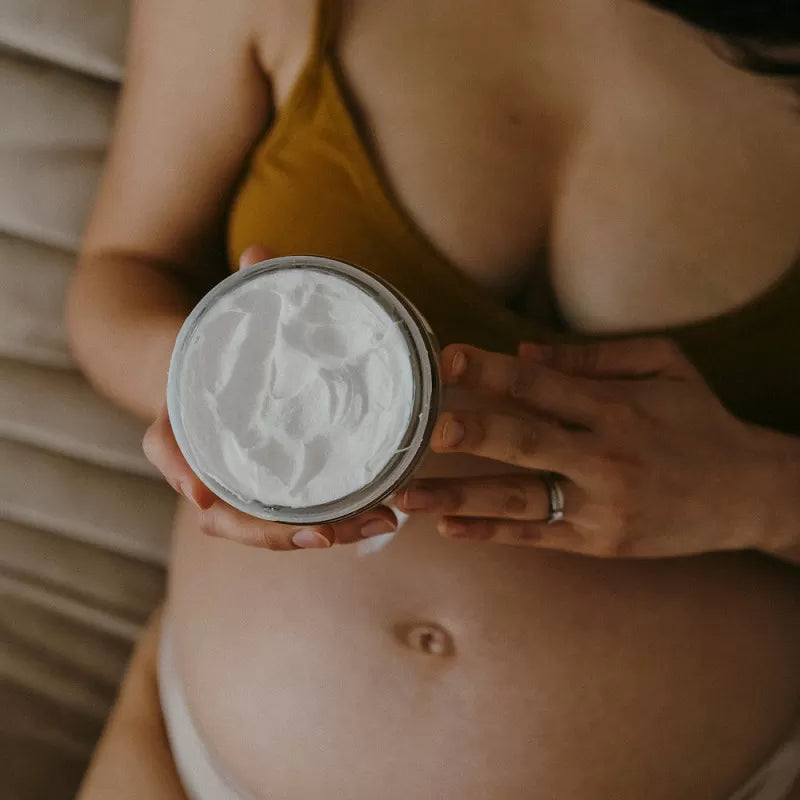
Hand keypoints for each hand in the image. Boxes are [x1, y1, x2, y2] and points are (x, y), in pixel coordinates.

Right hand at [142, 245, 397, 549]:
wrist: (217, 365)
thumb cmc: (225, 343)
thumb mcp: (232, 314)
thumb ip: (247, 287)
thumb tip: (260, 252)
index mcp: (182, 423)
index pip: (169, 453)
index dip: (183, 475)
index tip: (201, 495)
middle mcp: (207, 464)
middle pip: (227, 516)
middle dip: (276, 532)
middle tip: (330, 531)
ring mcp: (244, 481)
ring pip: (267, 528)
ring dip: (320, 535)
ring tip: (380, 521)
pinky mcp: (280, 487)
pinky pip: (298, 518)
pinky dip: (335, 524)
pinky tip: (379, 515)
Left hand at [395, 337, 780, 558]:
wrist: (749, 492)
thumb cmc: (700, 420)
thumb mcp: (664, 366)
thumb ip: (593, 357)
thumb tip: (523, 351)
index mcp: (615, 407)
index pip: (543, 385)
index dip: (494, 369)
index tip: (449, 357)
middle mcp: (603, 455)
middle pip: (527, 442)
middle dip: (475, 432)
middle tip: (426, 427)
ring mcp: (599, 504)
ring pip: (519, 498)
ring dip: (460, 496)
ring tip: (409, 496)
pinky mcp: (598, 541)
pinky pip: (537, 537)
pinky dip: (492, 533)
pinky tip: (451, 529)